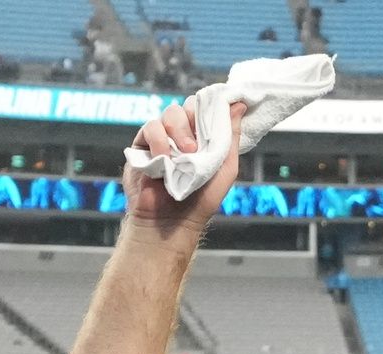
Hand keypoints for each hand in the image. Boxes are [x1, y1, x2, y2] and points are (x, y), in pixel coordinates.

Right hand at [123, 100, 246, 235]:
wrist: (172, 220)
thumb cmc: (201, 199)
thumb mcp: (225, 167)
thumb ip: (231, 136)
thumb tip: (239, 105)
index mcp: (204, 138)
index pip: (206, 109)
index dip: (210, 107)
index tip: (214, 114)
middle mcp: (183, 135)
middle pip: (187, 107)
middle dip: (194, 120)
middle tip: (196, 148)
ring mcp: (163, 139)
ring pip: (169, 113)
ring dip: (178, 130)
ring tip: (183, 155)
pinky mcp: (143, 145)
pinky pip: (150, 127)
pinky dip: (158, 140)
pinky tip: (163, 158)